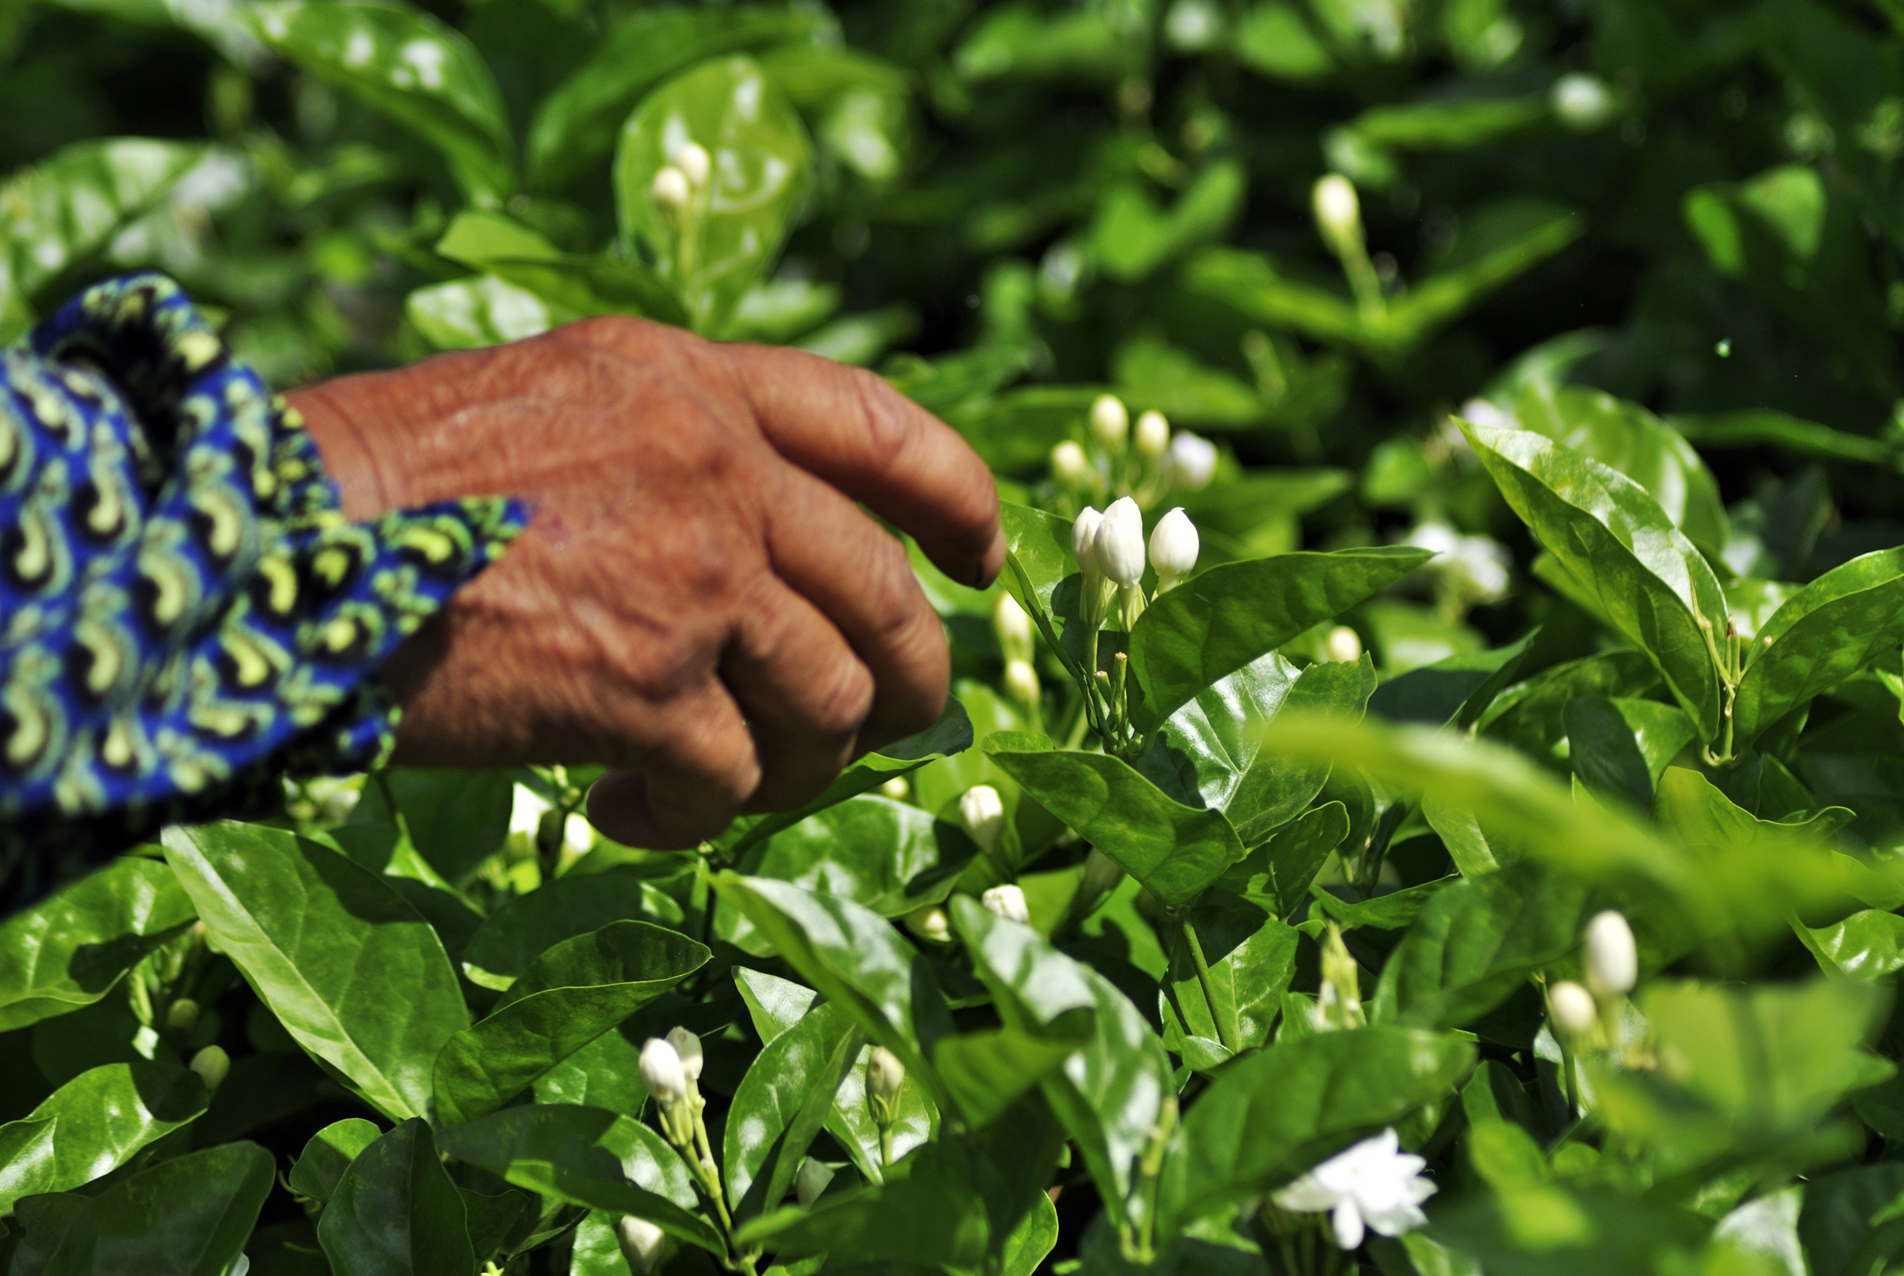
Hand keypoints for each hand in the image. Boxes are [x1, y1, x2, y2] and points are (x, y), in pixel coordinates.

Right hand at [289, 316, 1003, 847]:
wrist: (272, 547)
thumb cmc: (381, 489)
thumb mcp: (546, 403)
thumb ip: (672, 445)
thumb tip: (767, 550)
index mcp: (690, 381)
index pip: (881, 423)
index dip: (961, 497)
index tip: (983, 563)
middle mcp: (715, 466)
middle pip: (885, 599)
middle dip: (906, 683)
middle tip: (875, 732)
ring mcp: (694, 574)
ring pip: (833, 705)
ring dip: (793, 768)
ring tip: (716, 785)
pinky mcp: (649, 687)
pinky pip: (735, 783)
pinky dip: (691, 816)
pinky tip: (616, 808)